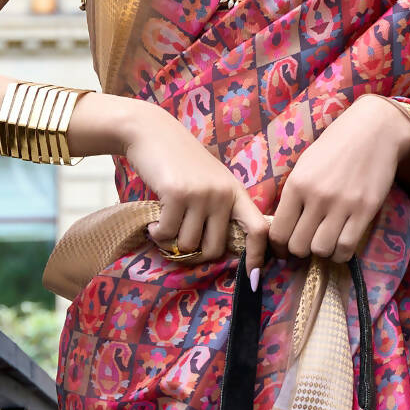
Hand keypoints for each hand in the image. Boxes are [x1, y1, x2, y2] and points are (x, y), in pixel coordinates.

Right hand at [119, 99, 273, 270]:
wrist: (151, 132)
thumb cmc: (179, 162)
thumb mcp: (210, 181)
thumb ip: (219, 208)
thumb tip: (218, 249)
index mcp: (235, 192)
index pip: (258, 229)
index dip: (257, 256)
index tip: (253, 277)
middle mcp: (223, 194)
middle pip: (215, 248)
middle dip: (195, 253)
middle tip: (180, 243)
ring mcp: (201, 193)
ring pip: (189, 244)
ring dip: (172, 243)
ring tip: (164, 227)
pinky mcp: (177, 194)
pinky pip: (168, 234)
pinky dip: (157, 234)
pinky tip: (154, 223)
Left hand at [262, 95, 409, 264]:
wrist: (373, 131)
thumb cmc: (336, 147)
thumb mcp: (305, 166)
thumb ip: (294, 195)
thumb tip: (284, 228)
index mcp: (296, 185)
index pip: (278, 232)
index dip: (279, 247)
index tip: (285, 250)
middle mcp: (316, 197)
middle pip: (298, 246)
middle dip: (300, 251)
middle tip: (308, 244)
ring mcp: (342, 205)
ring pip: (321, 250)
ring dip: (322, 252)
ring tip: (326, 242)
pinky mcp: (365, 210)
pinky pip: (347, 247)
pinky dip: (341, 253)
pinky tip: (341, 244)